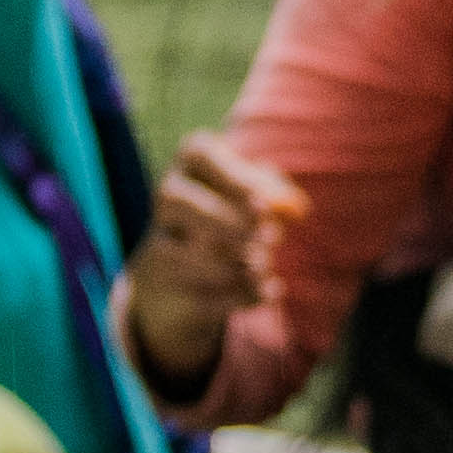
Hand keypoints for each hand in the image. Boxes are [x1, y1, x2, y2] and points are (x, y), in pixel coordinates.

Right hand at [122, 133, 303, 399]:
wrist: (198, 261)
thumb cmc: (240, 213)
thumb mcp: (262, 198)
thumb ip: (278, 197)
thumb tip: (294, 208)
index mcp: (192, 163)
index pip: (199, 155)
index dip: (232, 179)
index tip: (263, 205)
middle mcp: (168, 197)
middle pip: (176, 201)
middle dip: (226, 222)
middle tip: (270, 238)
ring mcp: (158, 240)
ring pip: (174, 251)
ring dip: (225, 264)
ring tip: (263, 266)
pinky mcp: (168, 284)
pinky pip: (190, 292)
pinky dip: (234, 297)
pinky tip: (269, 292)